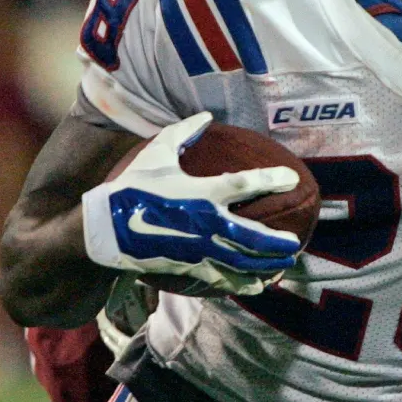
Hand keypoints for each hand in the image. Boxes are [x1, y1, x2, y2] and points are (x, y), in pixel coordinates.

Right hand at [80, 113, 301, 292]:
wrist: (106, 227)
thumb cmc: (132, 187)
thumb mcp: (156, 153)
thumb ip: (183, 133)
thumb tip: (205, 116)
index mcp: (202, 192)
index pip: (246, 184)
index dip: (271, 180)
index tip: (293, 179)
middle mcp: (207, 223)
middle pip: (254, 236)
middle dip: (277, 242)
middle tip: (295, 243)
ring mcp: (200, 248)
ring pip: (243, 262)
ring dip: (267, 265)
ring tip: (286, 264)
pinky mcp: (190, 266)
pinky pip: (223, 278)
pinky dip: (244, 283)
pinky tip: (258, 286)